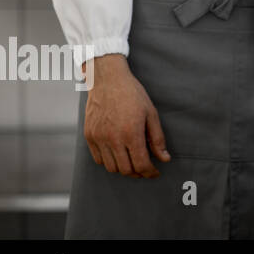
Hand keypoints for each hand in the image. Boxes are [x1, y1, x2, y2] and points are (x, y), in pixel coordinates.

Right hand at [81, 54, 170, 177]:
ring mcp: (98, 138)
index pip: (141, 164)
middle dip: (138, 173)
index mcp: (131, 133)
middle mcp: (112, 138)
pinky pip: (98, 159)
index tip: (155, 172)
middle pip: (125, 170)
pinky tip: (119, 154)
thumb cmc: (132, 94)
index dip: (150, 172)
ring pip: (111, 167)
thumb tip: (165, 159)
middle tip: (146, 169)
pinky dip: (109, 161)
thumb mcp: (151, 113)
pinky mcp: (89, 136)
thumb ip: (157, 138)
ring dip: (123, 169)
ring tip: (133, 162)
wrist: (107, 80)